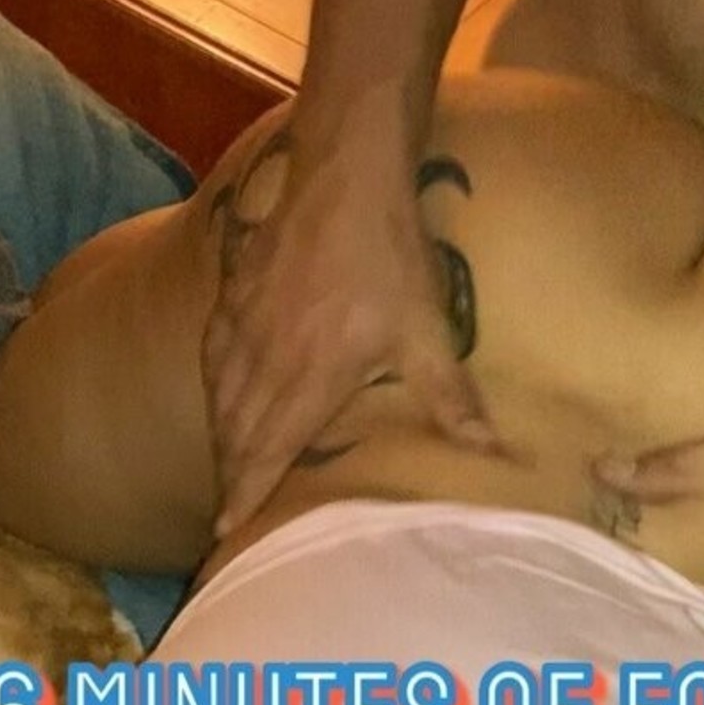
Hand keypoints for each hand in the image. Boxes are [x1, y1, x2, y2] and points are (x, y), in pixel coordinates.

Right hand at [203, 127, 495, 536]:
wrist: (345, 175)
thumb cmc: (391, 255)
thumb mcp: (429, 330)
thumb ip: (452, 397)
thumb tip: (492, 449)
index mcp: (310, 376)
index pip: (269, 448)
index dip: (247, 491)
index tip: (227, 529)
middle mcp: (265, 359)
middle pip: (236, 433)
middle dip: (229, 479)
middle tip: (222, 517)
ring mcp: (242, 326)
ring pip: (219, 399)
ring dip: (219, 441)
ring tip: (222, 473)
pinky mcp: (231, 296)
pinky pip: (211, 357)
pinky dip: (213, 390)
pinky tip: (218, 401)